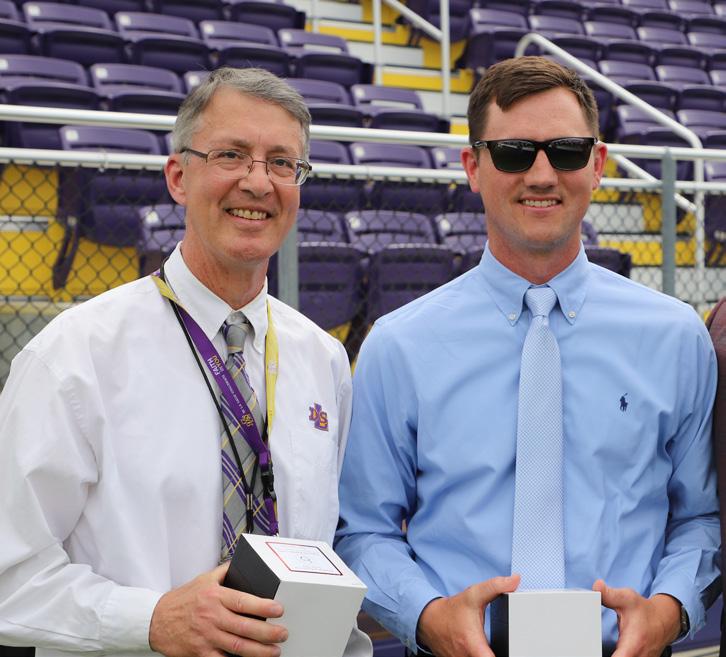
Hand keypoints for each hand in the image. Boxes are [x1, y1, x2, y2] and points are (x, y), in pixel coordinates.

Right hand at [149, 563, 287, 656]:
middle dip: (267, 632)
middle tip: (282, 634)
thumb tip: (243, 562)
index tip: (279, 610)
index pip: (243, 601)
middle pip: (244, 627)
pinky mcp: (200, 653)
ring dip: (259, 651)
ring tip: (274, 651)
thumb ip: (225, 571)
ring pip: (237, 646)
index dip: (263, 606)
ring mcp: (206, 636)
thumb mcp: (204, 579)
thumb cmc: (182, 599)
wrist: (156, 620)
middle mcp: (212, 616)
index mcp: (215, 596)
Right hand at [416, 575, 519, 656]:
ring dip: (484, 654)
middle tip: (502, 646)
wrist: (430, 619)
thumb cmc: (453, 610)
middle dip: (495, 653)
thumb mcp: (474, 595)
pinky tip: (480, 651)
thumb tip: (515, 580)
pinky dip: (477, 656)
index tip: (510, 652)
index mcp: (473, 645)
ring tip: (488, 647)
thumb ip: (495, 587)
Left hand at [593, 579, 680, 656]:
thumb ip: (609, 594)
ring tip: (598, 649)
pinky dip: (618, 655)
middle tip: (592, 648)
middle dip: (603, 654)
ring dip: (613, 655)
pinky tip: (611, 651)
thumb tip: (596, 586)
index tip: (592, 651)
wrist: (663, 619)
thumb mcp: (627, 598)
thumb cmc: (645, 611)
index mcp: (633, 645)